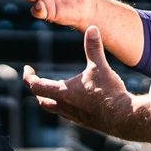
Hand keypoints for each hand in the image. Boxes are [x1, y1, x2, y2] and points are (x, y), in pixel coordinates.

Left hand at [23, 27, 150, 146]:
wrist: (123, 117)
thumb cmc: (109, 92)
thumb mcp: (100, 66)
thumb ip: (93, 47)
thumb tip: (92, 28)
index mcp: (63, 92)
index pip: (36, 86)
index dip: (28, 76)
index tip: (27, 69)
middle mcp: (65, 106)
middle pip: (42, 100)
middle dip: (37, 89)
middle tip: (35, 80)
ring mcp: (74, 116)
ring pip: (53, 109)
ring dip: (49, 99)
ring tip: (53, 89)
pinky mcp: (84, 122)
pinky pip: (67, 114)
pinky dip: (64, 106)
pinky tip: (73, 100)